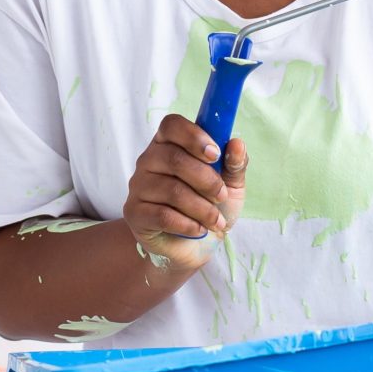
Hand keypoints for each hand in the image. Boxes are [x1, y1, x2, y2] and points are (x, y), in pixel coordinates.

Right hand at [123, 115, 245, 268]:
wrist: (193, 246)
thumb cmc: (209, 206)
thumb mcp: (230, 184)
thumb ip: (234, 164)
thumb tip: (237, 143)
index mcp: (170, 144)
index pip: (172, 125)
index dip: (193, 136)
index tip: (215, 155)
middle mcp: (149, 160)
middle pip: (173, 158)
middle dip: (206, 180)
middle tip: (221, 196)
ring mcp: (138, 186)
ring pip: (172, 190)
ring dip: (202, 208)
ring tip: (216, 220)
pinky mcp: (134, 212)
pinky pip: (163, 215)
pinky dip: (188, 224)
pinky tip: (199, 229)